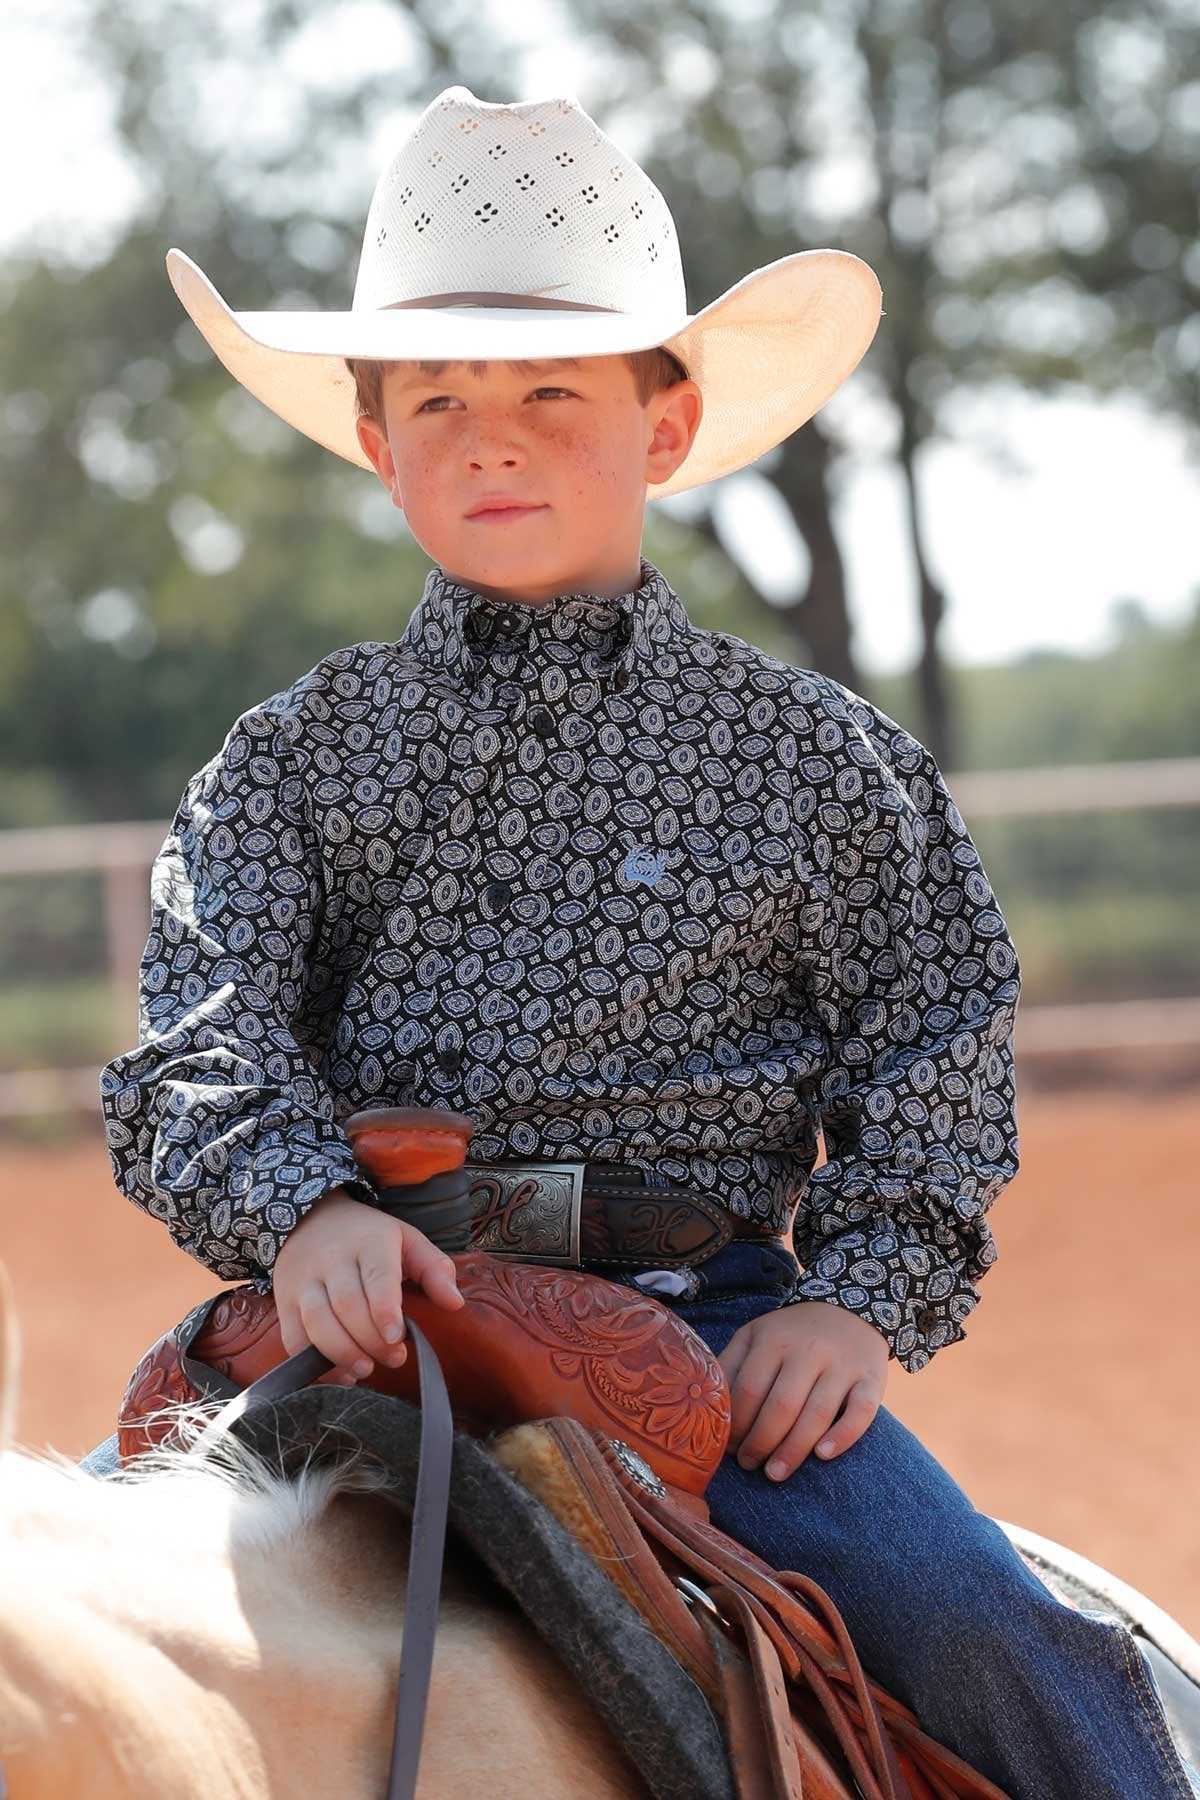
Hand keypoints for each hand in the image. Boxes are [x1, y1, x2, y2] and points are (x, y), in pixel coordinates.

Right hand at [273, 1187, 463, 1385]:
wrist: (311, 1216)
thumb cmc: (369, 1236)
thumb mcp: (406, 1239)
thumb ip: (434, 1269)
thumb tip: (455, 1303)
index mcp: (370, 1242)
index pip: (377, 1277)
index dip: (385, 1310)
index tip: (397, 1337)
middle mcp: (332, 1259)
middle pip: (348, 1306)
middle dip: (371, 1341)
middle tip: (394, 1359)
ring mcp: (304, 1280)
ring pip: (318, 1323)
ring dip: (342, 1354)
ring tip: (365, 1370)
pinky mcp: (284, 1299)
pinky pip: (293, 1337)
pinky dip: (313, 1362)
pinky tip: (339, 1373)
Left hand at [719, 1301, 888, 1480]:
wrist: (850, 1309)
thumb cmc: (792, 1333)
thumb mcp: (756, 1334)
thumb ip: (730, 1363)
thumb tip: (704, 1404)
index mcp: (773, 1338)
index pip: (749, 1389)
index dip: (736, 1425)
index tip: (728, 1448)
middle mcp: (809, 1350)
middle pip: (781, 1406)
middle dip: (761, 1443)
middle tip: (750, 1465)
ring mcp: (843, 1364)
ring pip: (817, 1414)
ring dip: (794, 1450)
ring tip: (775, 1473)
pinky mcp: (872, 1378)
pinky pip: (861, 1413)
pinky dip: (843, 1437)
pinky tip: (823, 1456)